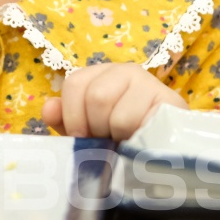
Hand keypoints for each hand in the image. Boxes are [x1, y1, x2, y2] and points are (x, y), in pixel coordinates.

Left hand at [42, 63, 187, 140]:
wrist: (169, 149)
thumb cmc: (122, 138)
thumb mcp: (89, 130)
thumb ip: (65, 120)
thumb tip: (48, 108)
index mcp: (101, 74)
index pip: (75, 83)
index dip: (72, 116)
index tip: (82, 137)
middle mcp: (126, 71)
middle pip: (96, 97)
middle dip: (98, 129)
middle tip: (108, 141)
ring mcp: (151, 84)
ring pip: (118, 115)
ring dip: (118, 138)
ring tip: (126, 142)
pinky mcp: (171, 104)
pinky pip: (142, 126)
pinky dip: (135, 142)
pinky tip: (140, 144)